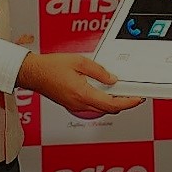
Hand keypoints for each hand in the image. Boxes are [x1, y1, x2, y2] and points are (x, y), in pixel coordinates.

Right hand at [16, 52, 143, 113]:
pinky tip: (106, 91)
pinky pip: (92, 105)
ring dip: (113, 102)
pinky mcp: (72, 104)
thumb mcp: (79, 62)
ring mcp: (75, 105)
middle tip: (134, 94)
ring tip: (122, 91)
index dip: (128, 103)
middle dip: (124, 103)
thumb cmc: (50, 67)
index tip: (137, 98)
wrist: (33, 73)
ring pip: (101, 108)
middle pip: (109, 109)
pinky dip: (103, 100)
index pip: (112, 104)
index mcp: (82, 94)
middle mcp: (79, 103)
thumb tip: (112, 79)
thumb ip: (98, 71)